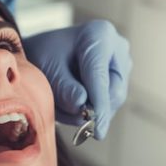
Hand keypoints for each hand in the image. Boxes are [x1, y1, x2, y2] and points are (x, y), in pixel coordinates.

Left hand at [24, 20, 131, 139]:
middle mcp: (117, 47)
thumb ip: (63, 88)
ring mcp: (121, 63)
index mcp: (99, 35)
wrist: (45, 52)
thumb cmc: (44, 56)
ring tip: (62, 103)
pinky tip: (72, 100)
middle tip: (66, 115)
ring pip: (113, 100)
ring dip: (89, 110)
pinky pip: (110, 102)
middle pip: (113, 91)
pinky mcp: (120, 78)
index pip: (100, 76)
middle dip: (92, 109)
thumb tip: (81, 106)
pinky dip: (91, 108)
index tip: (97, 131)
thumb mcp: (47, 70)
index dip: (99, 105)